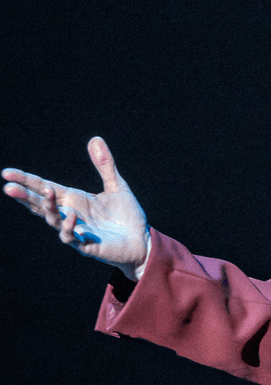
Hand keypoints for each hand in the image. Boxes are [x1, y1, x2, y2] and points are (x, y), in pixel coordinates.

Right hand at [3, 137, 149, 276]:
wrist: (142, 241)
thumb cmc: (126, 216)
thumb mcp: (116, 186)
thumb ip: (105, 165)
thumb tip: (95, 138)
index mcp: (73, 199)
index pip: (44, 187)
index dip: (26, 180)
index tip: (6, 173)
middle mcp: (70, 214)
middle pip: (41, 205)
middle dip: (25, 197)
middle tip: (8, 188)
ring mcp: (76, 231)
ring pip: (54, 220)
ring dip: (49, 208)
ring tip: (47, 193)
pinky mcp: (87, 245)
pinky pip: (72, 237)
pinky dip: (70, 227)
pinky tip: (72, 216)